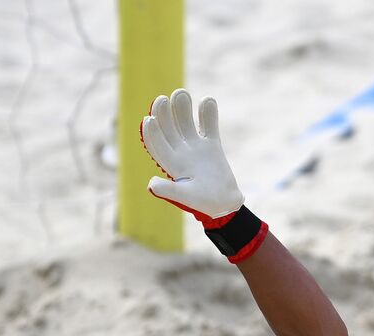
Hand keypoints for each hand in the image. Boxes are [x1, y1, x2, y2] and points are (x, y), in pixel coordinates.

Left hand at [141, 89, 245, 225]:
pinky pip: (209, 126)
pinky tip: (207, 100)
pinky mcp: (211, 145)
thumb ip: (170, 189)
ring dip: (182, 109)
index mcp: (172, 164)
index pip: (158, 144)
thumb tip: (150, 184)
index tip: (149, 119)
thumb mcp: (186, 197)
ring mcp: (196, 147)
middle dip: (164, 114)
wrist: (224, 203)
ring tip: (181, 94)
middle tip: (161, 99)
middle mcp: (181, 152)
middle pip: (169, 129)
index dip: (152, 133)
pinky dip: (208, 114)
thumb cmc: (203, 203)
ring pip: (186, 123)